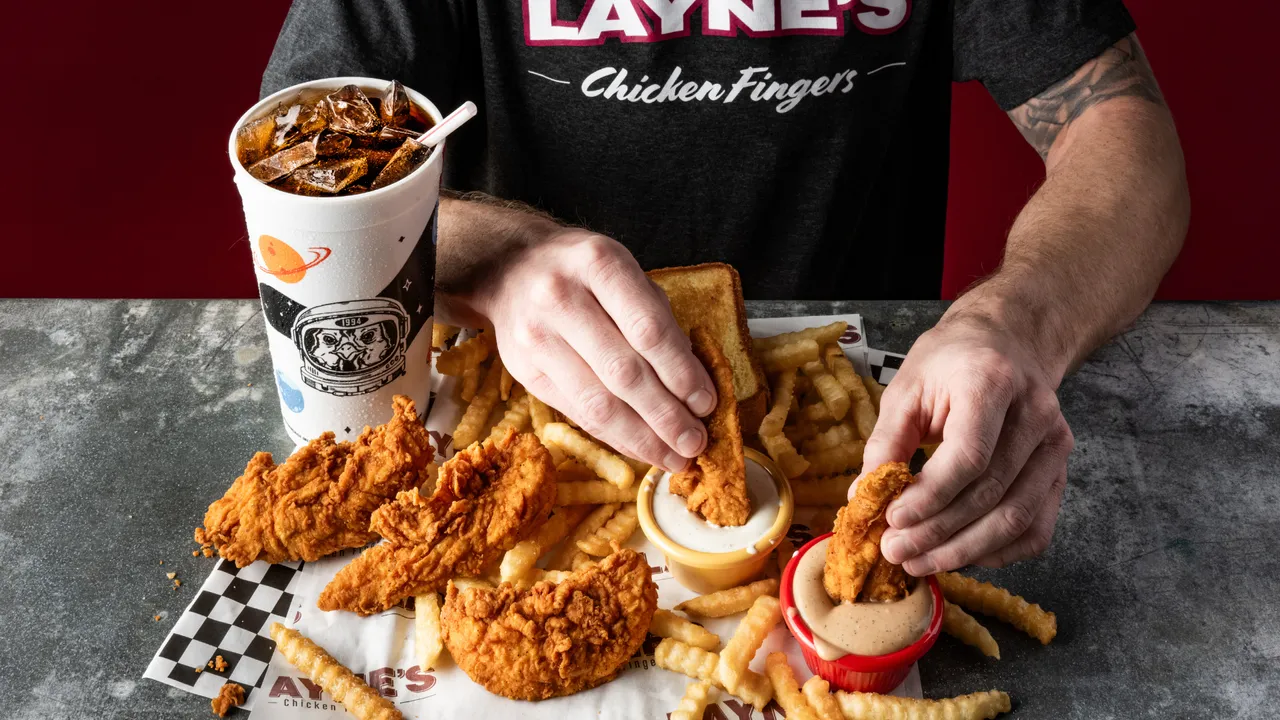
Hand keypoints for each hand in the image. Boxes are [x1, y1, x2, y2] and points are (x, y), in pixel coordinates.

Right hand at [473, 227, 715, 471]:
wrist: (510, 269)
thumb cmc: (584, 275)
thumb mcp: (625, 275)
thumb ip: (658, 322)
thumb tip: (692, 388)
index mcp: (599, 264)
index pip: (649, 330)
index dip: (682, 373)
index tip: (706, 404)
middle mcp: (561, 297)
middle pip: (623, 373)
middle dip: (666, 416)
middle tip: (695, 443)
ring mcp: (536, 335)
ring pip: (597, 403)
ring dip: (642, 438)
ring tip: (673, 457)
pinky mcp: (522, 369)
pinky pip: (577, 413)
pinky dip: (614, 437)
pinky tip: (640, 448)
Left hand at [859, 305, 1073, 573]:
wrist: (1005, 342)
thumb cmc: (950, 362)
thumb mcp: (907, 387)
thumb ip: (887, 441)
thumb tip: (864, 497)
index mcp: (993, 382)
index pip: (969, 455)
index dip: (930, 496)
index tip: (892, 519)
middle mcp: (1036, 415)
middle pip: (991, 493)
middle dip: (938, 532)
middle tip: (894, 551)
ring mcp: (1055, 446)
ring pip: (1017, 518)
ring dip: (964, 550)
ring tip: (919, 562)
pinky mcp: (1060, 471)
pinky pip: (1036, 528)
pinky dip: (997, 552)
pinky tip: (959, 555)